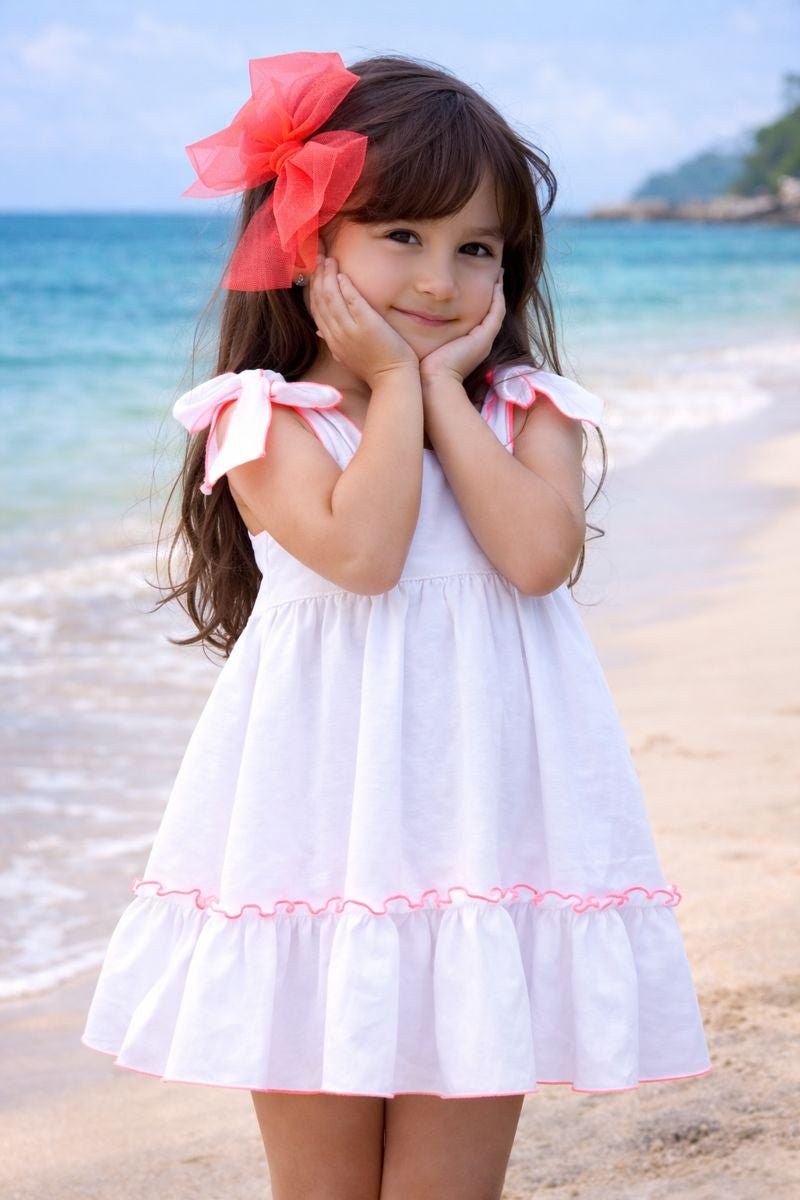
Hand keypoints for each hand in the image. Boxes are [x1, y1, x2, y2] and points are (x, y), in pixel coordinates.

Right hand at [308, 255, 418, 389]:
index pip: (316, 310)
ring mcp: (350, 330)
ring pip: (331, 298)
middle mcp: (337, 335)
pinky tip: (343, 275)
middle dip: (318, 277)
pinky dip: (345, 287)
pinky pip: (351, 301)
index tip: (315, 273)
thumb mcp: (347, 356)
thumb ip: (333, 342)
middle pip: (320, 301)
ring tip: (329, 260)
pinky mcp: (367, 325)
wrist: (392, 380)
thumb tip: (319, 330)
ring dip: (328, 277)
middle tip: (319, 258)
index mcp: (332, 341)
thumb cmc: (375, 368)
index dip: (313, 289)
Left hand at [418, 272, 505, 384]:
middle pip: (490, 315)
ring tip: (498, 273)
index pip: (475, 319)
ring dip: (497, 292)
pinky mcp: (484, 338)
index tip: (473, 282)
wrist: (432, 383)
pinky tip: (497, 281)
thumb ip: (421, 331)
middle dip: (491, 295)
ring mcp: (483, 341)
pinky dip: (498, 297)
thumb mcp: (423, 344)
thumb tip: (407, 315)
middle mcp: (478, 344)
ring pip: (496, 312)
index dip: (476, 300)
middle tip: (494, 276)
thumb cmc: (421, 368)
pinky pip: (497, 313)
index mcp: (465, 346)